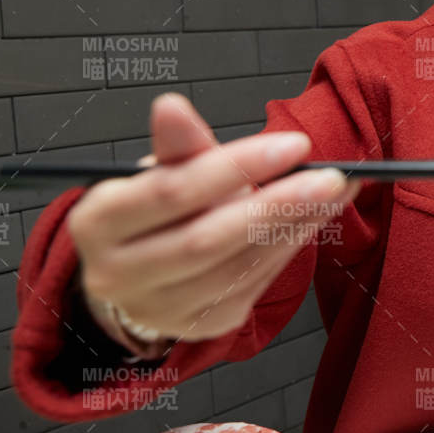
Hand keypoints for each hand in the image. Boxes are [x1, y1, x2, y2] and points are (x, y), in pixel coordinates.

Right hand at [67, 92, 359, 343]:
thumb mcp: (157, 168)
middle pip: (206, 239)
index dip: (234, 167)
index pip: (170, 192)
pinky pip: (254, 283)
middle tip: (331, 176)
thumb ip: (177, 144)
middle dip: (277, 204)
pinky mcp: (200, 325)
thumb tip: (172, 106)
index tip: (294, 144)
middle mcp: (118, 275)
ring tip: (335, 190)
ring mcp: (159, 308)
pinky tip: (316, 216)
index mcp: (98, 223)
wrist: (140, 269)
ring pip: (237, 266)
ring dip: (296, 225)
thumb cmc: (152, 209)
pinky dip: (290, 246)